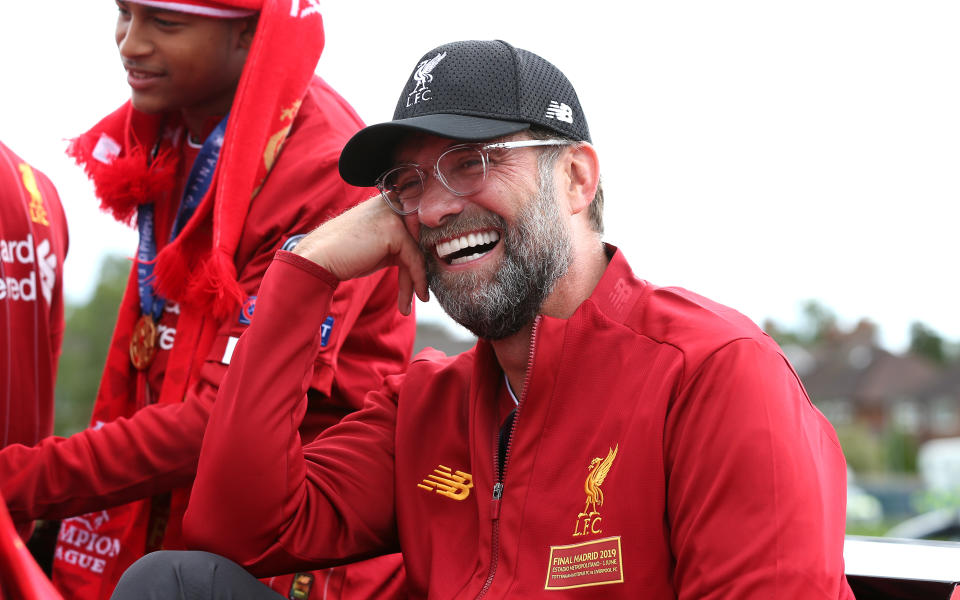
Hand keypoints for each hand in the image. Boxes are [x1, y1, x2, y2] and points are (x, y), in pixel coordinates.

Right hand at [293, 196, 428, 313]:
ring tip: (414, 300)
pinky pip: (414, 260)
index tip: (420, 278)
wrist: (318, 258)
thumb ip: (397, 242)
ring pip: (417, 252)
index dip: (419, 254)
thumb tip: (421, 257)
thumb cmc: (343, 253)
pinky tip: (417, 296)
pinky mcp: (394, 232)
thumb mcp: (376, 242)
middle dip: (418, 269)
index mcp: (388, 201)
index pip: (415, 228)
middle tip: (419, 293)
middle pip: (418, 240)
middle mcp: (393, 203)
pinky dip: (417, 280)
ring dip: (417, 280)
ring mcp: (394, 215)